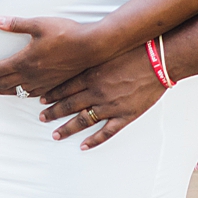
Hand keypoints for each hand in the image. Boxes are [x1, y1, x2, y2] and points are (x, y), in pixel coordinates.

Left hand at [0, 16, 101, 95]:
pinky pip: (34, 93)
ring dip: (3, 91)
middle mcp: (33, 74)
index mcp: (26, 60)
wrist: (91, 46)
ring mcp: (44, 81)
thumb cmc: (65, 32)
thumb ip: (16, 24)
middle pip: (6, 82)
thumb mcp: (38, 24)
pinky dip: (23, 94)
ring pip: (19, 90)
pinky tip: (22, 94)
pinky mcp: (55, 82)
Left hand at [37, 46, 166, 149]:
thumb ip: (90, 60)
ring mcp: (110, 106)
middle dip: (53, 112)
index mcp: (90, 74)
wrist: (156, 60)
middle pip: (69, 104)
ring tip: (55, 134)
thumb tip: (75, 61)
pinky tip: (83, 146)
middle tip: (41, 117)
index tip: (40, 99)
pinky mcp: (125, 115)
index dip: (52, 94)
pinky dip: (94, 140)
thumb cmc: (132, 51)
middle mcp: (96, 92)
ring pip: (83, 120)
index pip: (65, 87)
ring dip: (67, 128)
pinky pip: (106, 132)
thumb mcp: (105, 52)